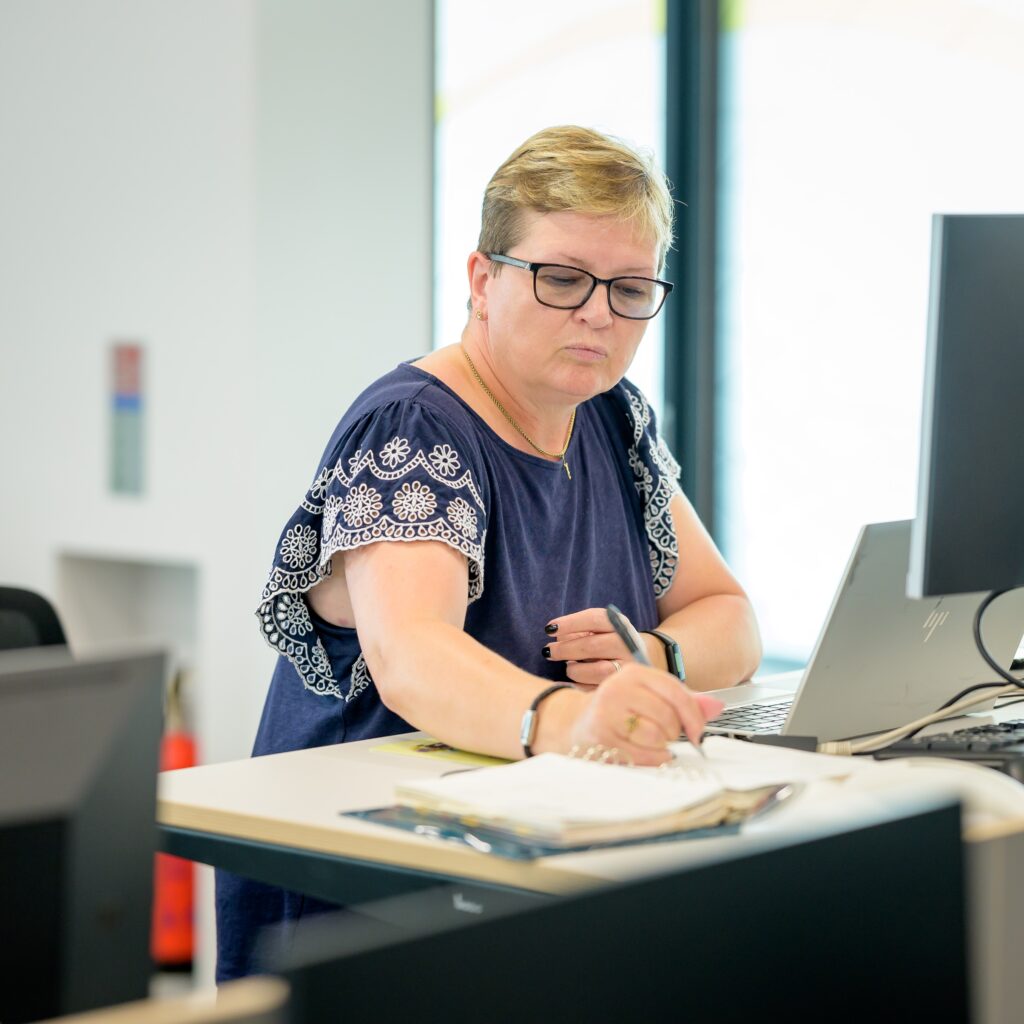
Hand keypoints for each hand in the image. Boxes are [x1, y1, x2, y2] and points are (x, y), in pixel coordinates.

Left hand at [543, 607, 651, 688]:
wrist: (639, 657)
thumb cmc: (608, 640)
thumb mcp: (597, 630)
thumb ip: (577, 630)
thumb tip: (556, 637)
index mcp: (620, 624)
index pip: (595, 619)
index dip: (570, 623)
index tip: (549, 629)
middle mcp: (628, 644)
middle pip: (593, 646)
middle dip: (566, 649)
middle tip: (548, 651)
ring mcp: (629, 667)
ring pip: (597, 671)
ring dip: (575, 669)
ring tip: (568, 666)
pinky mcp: (624, 686)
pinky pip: (598, 689)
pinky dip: (582, 684)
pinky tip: (577, 680)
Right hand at [554, 664, 723, 766]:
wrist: (576, 723)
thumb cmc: (619, 710)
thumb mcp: (650, 697)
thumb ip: (684, 702)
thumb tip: (716, 707)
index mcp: (634, 673)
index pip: (676, 692)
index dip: (694, 716)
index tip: (699, 732)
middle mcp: (618, 687)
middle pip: (668, 716)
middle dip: (673, 733)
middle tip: (664, 735)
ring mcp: (607, 712)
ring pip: (656, 736)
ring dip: (660, 746)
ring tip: (648, 741)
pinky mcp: (601, 736)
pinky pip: (642, 754)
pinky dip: (650, 758)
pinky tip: (642, 752)